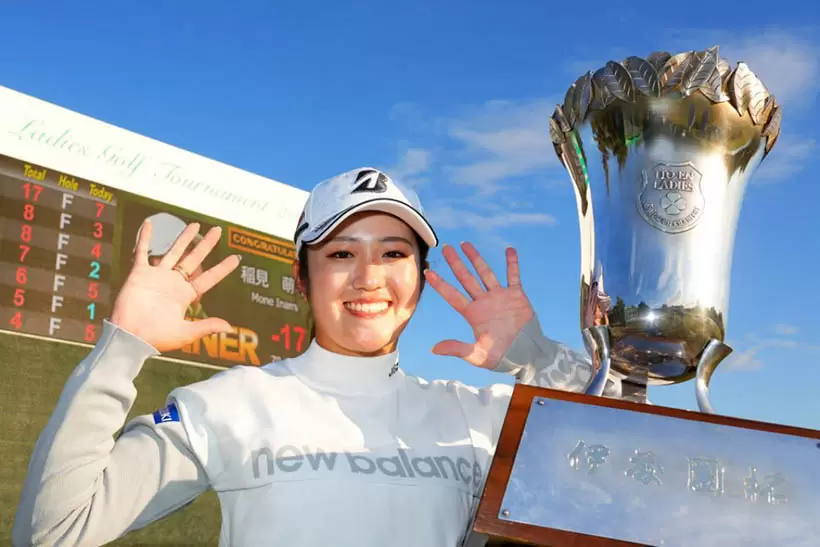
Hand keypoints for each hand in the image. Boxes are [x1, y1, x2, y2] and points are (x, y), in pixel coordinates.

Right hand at [109, 219, 240, 351]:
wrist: (130, 336)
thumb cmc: (156, 337)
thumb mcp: (185, 333)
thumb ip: (206, 326)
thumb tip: (229, 327)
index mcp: (185, 295)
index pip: (209, 278)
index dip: (222, 268)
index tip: (235, 258)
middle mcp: (173, 283)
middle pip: (194, 259)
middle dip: (206, 245)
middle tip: (217, 231)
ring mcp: (157, 276)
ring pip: (174, 252)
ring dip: (183, 238)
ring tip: (195, 224)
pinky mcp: (140, 273)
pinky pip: (142, 251)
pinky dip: (145, 237)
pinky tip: (149, 223)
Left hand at [424, 242, 533, 368]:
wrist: (527, 355)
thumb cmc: (502, 357)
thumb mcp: (477, 355)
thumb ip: (457, 349)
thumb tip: (434, 349)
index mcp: (473, 314)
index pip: (453, 295)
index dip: (440, 285)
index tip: (428, 272)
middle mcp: (484, 302)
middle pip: (466, 278)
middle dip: (456, 263)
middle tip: (446, 248)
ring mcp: (500, 297)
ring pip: (486, 273)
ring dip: (477, 258)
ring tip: (466, 244)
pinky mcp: (516, 296)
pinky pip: (513, 276)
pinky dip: (512, 264)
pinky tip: (509, 250)